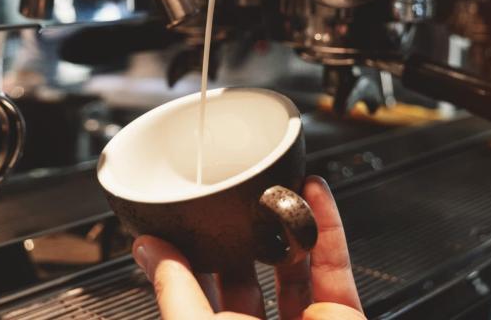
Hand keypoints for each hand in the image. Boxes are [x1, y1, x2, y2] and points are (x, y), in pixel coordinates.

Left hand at [132, 176, 364, 319]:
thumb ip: (174, 292)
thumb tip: (147, 251)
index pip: (200, 294)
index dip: (193, 256)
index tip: (184, 219)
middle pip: (250, 274)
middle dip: (242, 233)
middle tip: (233, 195)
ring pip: (296, 264)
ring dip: (287, 221)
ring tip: (274, 183)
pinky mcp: (342, 318)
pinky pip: (335, 266)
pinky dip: (327, 226)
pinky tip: (313, 194)